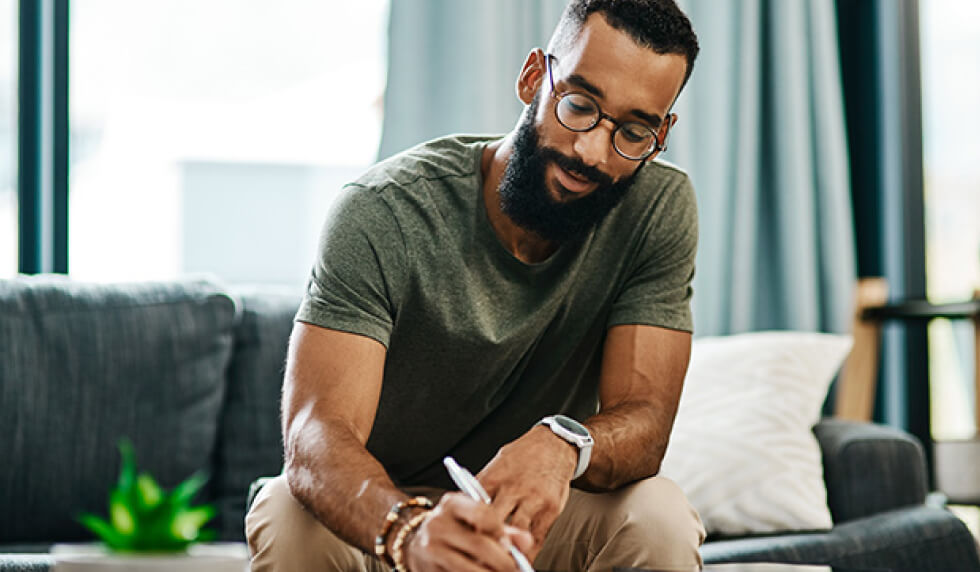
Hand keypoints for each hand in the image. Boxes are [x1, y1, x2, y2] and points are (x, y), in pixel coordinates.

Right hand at [405, 493, 533, 571]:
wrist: (414, 541)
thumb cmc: (452, 529)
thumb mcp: (472, 520)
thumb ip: (501, 529)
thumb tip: (526, 541)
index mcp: (451, 504)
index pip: (481, 513)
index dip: (501, 532)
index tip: (511, 548)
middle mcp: (437, 524)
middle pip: (479, 545)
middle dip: (503, 562)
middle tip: (516, 570)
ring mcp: (429, 549)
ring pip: (468, 568)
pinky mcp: (426, 570)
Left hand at [477, 426, 578, 558]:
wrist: (555, 444)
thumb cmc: (522, 456)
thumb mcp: (497, 464)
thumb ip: (482, 487)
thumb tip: (465, 509)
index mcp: (494, 477)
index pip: (472, 506)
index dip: (465, 526)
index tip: (460, 541)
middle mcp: (512, 488)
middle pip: (491, 521)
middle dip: (483, 540)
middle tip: (476, 556)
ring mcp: (533, 498)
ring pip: (515, 531)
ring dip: (506, 549)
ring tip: (499, 562)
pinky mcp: (550, 508)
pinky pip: (537, 536)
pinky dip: (529, 552)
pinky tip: (522, 560)